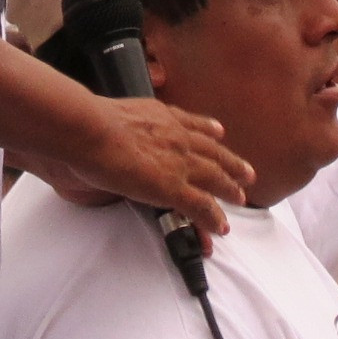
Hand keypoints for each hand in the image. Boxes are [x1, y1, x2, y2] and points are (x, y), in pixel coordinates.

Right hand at [42, 98, 251, 240]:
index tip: (219, 132)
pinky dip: (213, 218)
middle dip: (231, 163)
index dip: (208, 130)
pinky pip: (201, 206)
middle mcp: (177, 137)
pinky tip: (221, 227)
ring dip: (230, 189)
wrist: (91, 130)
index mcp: (162, 118)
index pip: (192, 125)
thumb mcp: (114, 111)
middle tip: (246, 172)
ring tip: (241, 198)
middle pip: (212, 152)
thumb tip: (104, 121)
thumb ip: (120, 119)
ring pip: (215, 178)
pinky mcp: (173, 188)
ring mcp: (178, 163)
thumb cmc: (91, 121)